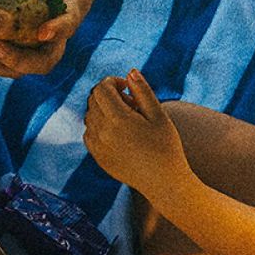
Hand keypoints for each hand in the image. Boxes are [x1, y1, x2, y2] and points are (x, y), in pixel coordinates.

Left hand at [0, 0, 96, 78]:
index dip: (58, 28)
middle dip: (18, 58)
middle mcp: (56, 34)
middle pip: (44, 60)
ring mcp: (39, 48)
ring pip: (22, 69)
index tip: (42, 31)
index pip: (69, 22)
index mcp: (68, 7)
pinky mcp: (22, 51)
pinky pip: (6, 65)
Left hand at [83, 68, 188, 191]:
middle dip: (108, 95)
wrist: (163, 182)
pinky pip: (89, 133)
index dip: (113, 82)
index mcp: (119, 119)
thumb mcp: (158, 115)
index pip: (101, 88)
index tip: (127, 88)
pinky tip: (118, 132)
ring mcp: (98, 146)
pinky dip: (99, 126)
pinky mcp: (97, 157)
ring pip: (90, 116)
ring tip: (128, 119)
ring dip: (104, 110)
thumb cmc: (166, 146)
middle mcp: (103, 132)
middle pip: (93, 100)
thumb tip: (130, 72)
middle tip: (131, 104)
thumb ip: (142, 91)